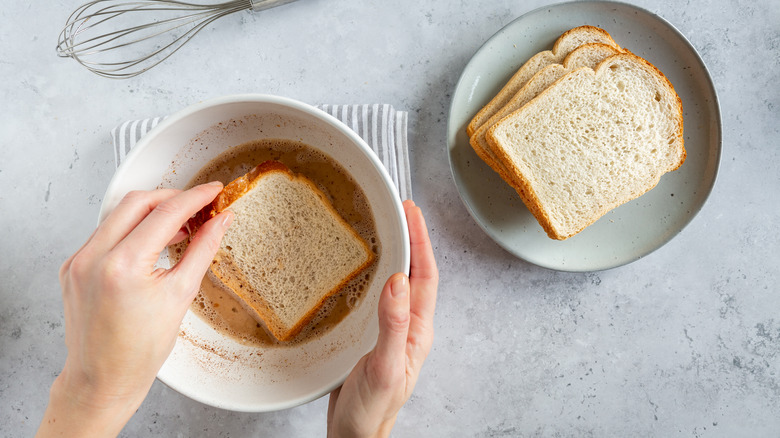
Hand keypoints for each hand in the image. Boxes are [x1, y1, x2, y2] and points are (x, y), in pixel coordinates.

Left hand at [37, 183, 232, 437]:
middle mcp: (94, 257)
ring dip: (151, 212)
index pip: (166, 212)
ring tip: (179, 227)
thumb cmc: (140, 350)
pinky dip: (132, 229)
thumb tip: (221, 220)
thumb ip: (202, 249)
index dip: (195, 197)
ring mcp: (78, 260)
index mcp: (123, 265)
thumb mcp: (181, 295)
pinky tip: (152, 242)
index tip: (214, 192)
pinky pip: (105, 233)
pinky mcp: (72, 266)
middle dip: (172, 198)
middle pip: (138, 201)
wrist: (103, 380)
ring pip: (119, 214)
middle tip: (199, 207)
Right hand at [327, 200, 438, 437]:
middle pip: (414, 273)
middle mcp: (408, 326)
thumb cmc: (372, 409)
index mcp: (418, 331)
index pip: (425, 276)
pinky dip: (372, 274)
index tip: (412, 212)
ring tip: (384, 227)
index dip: (420, 241)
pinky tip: (360, 268)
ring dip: (393, 253)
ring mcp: (390, 331)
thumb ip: (393, 325)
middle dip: (410, 239)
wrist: (354, 436)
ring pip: (397, 282)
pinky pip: (376, 296)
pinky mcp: (370, 336)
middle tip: (398, 209)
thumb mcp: (385, 366)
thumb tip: (398, 281)